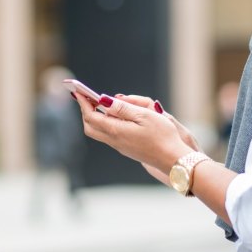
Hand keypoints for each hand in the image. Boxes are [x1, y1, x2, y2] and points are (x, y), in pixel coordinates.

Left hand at [72, 93, 191, 174]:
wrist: (172, 159)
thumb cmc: (162, 136)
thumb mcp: (144, 115)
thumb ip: (122, 108)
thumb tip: (104, 100)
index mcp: (116, 131)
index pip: (91, 116)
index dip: (84, 103)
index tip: (79, 92)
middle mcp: (114, 140)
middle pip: (90, 127)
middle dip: (86, 111)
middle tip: (88, 97)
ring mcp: (120, 146)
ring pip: (98, 132)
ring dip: (95, 118)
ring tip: (100, 104)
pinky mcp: (126, 149)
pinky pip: (109, 136)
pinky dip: (105, 124)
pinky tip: (115, 116)